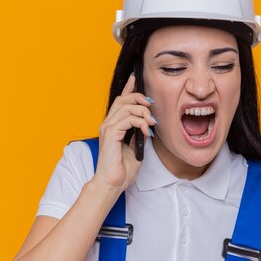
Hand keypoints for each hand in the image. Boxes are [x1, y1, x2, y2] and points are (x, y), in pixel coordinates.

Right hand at [92, 74, 155, 191]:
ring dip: (143, 112)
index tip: (136, 77)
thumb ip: (138, 134)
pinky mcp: (111, 135)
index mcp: (113, 125)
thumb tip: (148, 124)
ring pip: (126, 106)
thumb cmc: (122, 169)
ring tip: (151, 123)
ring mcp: (108, 128)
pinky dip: (140, 122)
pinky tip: (147, 131)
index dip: (128, 87)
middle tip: (152, 107)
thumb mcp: (135, 148)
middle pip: (123, 99)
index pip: (120, 100)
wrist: (112, 184)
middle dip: (140, 98)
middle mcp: (108, 123)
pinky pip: (127, 119)